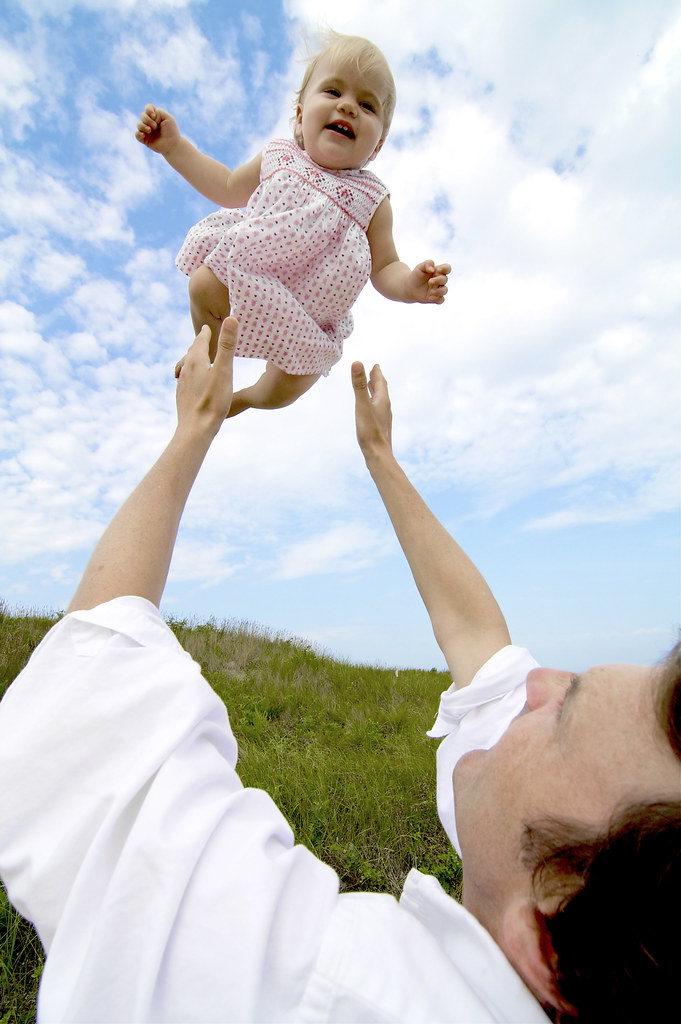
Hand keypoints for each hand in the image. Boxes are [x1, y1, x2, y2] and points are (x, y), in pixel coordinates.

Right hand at [135, 104, 179, 154]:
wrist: (172, 145)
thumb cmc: (171, 131)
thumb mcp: (168, 118)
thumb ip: (158, 111)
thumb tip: (148, 115)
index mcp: (155, 116)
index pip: (148, 108)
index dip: (148, 110)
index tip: (154, 116)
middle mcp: (150, 122)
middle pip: (142, 115)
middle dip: (147, 120)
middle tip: (155, 126)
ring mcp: (146, 131)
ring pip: (138, 124)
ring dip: (143, 126)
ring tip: (150, 130)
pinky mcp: (144, 139)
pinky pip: (136, 134)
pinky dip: (138, 134)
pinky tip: (144, 135)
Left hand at [175, 319, 238, 436]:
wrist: (195, 429)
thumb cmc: (213, 401)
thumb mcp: (225, 371)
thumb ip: (227, 344)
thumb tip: (231, 317)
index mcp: (196, 360)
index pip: (201, 340)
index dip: (207, 332)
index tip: (209, 327)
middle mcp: (186, 369)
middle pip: (192, 352)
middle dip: (199, 343)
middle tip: (204, 338)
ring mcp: (182, 383)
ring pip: (188, 365)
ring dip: (194, 359)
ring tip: (199, 357)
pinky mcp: (182, 396)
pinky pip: (187, 379)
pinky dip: (192, 374)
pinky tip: (194, 381)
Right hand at [352, 361, 391, 458]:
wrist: (378, 454)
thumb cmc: (370, 431)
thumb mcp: (362, 405)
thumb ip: (358, 385)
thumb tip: (357, 362)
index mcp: (382, 400)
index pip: (380, 382)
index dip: (377, 373)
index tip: (375, 365)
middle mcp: (385, 408)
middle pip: (381, 390)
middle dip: (377, 380)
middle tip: (373, 371)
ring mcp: (383, 418)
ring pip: (380, 400)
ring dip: (375, 391)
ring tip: (370, 385)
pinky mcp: (380, 426)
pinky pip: (377, 410)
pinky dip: (373, 403)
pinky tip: (370, 409)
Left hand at [406, 260, 450, 303]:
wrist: (409, 287)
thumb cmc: (416, 275)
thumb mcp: (420, 267)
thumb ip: (427, 263)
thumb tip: (433, 269)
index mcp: (438, 271)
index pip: (447, 268)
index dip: (445, 269)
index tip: (438, 270)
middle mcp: (439, 280)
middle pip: (445, 279)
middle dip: (438, 280)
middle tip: (429, 282)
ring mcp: (438, 289)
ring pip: (445, 290)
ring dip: (439, 291)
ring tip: (431, 291)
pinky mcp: (435, 298)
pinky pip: (441, 300)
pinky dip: (438, 299)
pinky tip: (430, 297)